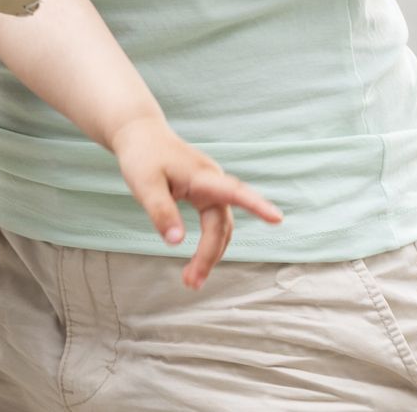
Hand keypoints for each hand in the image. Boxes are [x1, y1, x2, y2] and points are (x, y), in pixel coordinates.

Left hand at [108, 117, 282, 288]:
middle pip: (221, 225)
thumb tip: (176, 243)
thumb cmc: (142, 155)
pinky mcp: (203, 191)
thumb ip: (161, 212)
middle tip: (190, 283)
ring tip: (190, 279)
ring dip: (210, 253)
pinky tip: (198, 258)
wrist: (139, 133)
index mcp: (202, 176)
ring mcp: (209, 187)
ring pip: (219, 226)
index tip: (277, 218)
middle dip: (209, 255)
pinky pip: (213, 221)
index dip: (256, 206)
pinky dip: (208, 242)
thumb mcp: (144, 185)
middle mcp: (212, 182)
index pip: (234, 193)